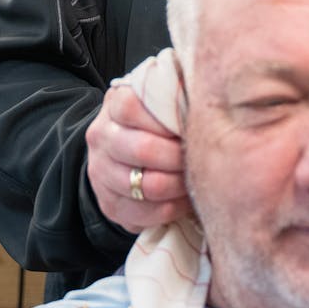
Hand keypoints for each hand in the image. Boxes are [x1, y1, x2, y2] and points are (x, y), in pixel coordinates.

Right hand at [85, 84, 191, 232]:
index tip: (192, 125)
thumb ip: (174, 95)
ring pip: (147, 186)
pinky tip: (185, 199)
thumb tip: (207, 94)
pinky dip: (172, 208)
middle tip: (200, 157)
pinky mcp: (109, 204)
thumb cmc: (154, 123)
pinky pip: (146, 213)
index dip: (168, 119)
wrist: (123, 153)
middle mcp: (102, 137)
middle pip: (143, 149)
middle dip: (179, 157)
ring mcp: (101, 173)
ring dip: (179, 186)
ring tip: (194, 178)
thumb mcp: (158, 101)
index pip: (133, 108)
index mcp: (114, 105)